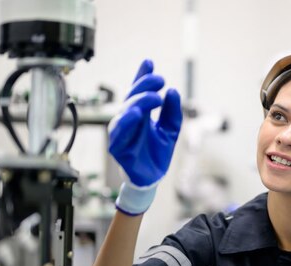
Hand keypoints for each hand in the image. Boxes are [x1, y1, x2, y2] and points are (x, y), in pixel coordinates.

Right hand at [108, 59, 181, 214]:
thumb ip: (173, 112)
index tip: (149, 62)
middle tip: (160, 80)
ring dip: (138, 102)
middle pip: (132, 97)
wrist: (153, 177)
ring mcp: (121, 132)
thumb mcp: (171, 129)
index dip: (142, 76)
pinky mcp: (117, 146)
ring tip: (153, 97)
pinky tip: (137, 114)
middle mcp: (128, 119)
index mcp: (140, 113)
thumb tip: (173, 92)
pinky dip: (127, 122)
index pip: (139, 90)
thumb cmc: (158, 152)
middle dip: (145, 86)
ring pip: (125, 112)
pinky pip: (120, 132)